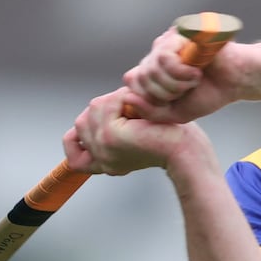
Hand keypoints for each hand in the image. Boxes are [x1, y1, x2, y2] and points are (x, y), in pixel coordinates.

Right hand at [63, 87, 205, 175]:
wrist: (185, 149)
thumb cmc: (169, 138)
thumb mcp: (135, 133)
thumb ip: (113, 126)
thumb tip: (98, 108)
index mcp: (105, 163)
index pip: (74, 156)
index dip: (77, 139)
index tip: (100, 122)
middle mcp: (101, 160)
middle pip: (82, 122)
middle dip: (106, 108)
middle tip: (132, 109)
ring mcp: (103, 149)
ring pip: (93, 109)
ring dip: (116, 100)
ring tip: (137, 106)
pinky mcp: (110, 137)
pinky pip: (105, 105)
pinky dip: (121, 98)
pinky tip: (137, 104)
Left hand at [121, 27, 240, 122]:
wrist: (238, 80)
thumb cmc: (210, 93)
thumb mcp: (175, 113)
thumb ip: (150, 111)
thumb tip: (127, 98)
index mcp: (154, 69)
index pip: (133, 82)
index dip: (150, 98)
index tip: (174, 101)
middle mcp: (157, 52)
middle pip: (140, 77)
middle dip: (164, 93)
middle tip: (186, 91)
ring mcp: (167, 40)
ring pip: (150, 67)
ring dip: (174, 83)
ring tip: (194, 81)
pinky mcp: (178, 33)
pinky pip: (164, 56)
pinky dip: (180, 73)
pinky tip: (196, 72)